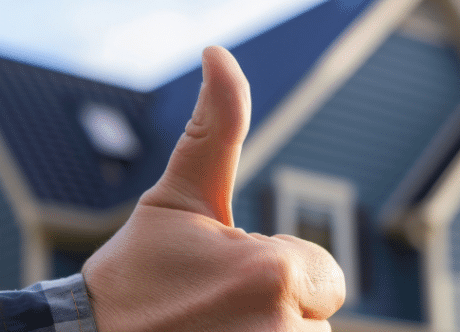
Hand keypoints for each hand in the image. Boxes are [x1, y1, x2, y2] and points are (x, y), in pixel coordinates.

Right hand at [81, 46, 345, 330]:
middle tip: (211, 315)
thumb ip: (215, 127)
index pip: (324, 275)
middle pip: (317, 319)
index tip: (224, 284)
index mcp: (274, 273)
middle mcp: (284, 331)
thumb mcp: (177, 199)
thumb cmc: (134, 276)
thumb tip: (217, 53)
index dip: (278, 275)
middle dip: (276, 313)